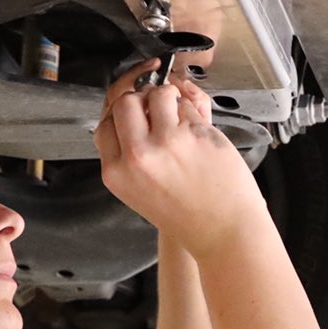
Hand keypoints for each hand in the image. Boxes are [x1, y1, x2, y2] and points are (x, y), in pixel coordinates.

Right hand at [94, 59, 262, 254]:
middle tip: (156, 106)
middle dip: (139, 98)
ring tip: (178, 112)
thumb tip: (130, 117)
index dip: (119, 114)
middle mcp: (137, 156)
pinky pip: (186, 106)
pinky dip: (192, 111)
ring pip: (157, 95)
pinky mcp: (195, 134)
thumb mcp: (139, 193)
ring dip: (168, 96)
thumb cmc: (187, 216)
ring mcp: (167, 142)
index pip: (103, 125)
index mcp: (116, 173)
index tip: (134, 111)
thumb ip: (128, 158)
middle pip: (124, 102)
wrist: (224, 234)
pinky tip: (198, 132)